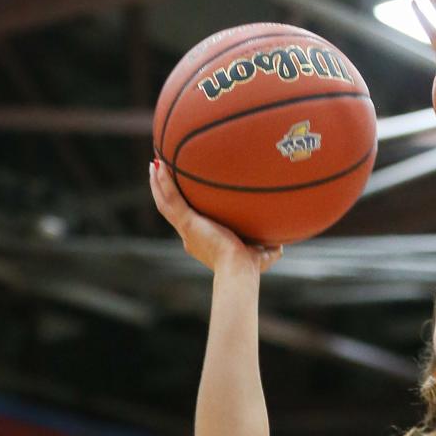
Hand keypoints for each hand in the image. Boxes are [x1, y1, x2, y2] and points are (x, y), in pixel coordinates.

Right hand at [149, 161, 281, 274]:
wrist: (238, 270)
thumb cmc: (249, 268)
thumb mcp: (261, 255)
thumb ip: (268, 248)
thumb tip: (281, 245)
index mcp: (202, 241)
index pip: (189, 220)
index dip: (183, 206)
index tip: (183, 192)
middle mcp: (190, 236)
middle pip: (172, 209)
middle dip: (164, 191)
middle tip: (159, 173)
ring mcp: (187, 230)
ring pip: (166, 203)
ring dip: (158, 184)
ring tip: (154, 165)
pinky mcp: (188, 224)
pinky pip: (171, 199)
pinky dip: (163, 183)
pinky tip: (159, 166)